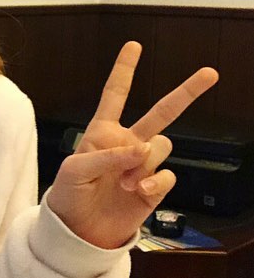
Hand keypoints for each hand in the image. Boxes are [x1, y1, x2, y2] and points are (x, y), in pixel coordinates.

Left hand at [46, 42, 217, 248]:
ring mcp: (143, 165)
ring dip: (146, 162)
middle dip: (185, 92)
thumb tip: (142, 148)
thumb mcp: (75, 170)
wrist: (77, 230)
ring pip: (162, 146)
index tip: (134, 46)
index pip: (115, 95)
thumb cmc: (68, 195)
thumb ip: (107, 155)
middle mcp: (127, 143)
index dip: (124, 71)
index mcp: (102, 132)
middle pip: (161, 112)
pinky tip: (138, 190)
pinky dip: (155, 180)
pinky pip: (167, 174)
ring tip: (125, 182)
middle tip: (209, 73)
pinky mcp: (154, 187)